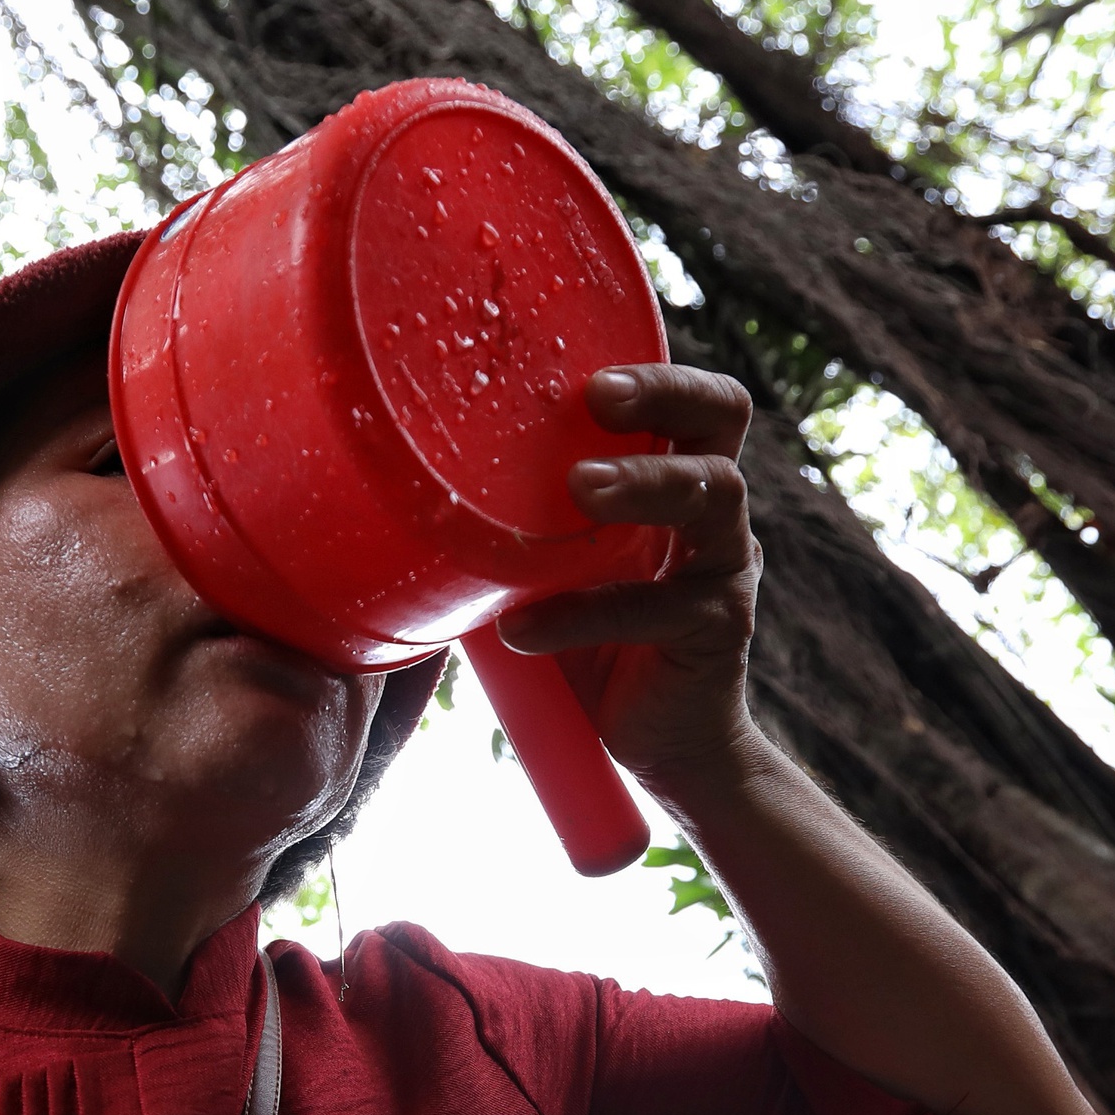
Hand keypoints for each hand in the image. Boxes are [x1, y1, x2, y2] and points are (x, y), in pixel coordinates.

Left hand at [498, 364, 760, 783]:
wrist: (661, 742)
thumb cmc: (595, 643)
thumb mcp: (550, 571)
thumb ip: (510, 530)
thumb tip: (392, 498)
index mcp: (673, 483)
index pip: (687, 401)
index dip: (656, 373)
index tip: (588, 372)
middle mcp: (711, 514)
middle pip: (722, 420)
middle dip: (665, 395)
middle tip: (599, 398)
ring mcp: (722, 568)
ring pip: (714, 497)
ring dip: (643, 483)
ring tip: (581, 488)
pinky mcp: (716, 630)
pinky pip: (657, 609)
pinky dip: (582, 616)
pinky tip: (521, 630)